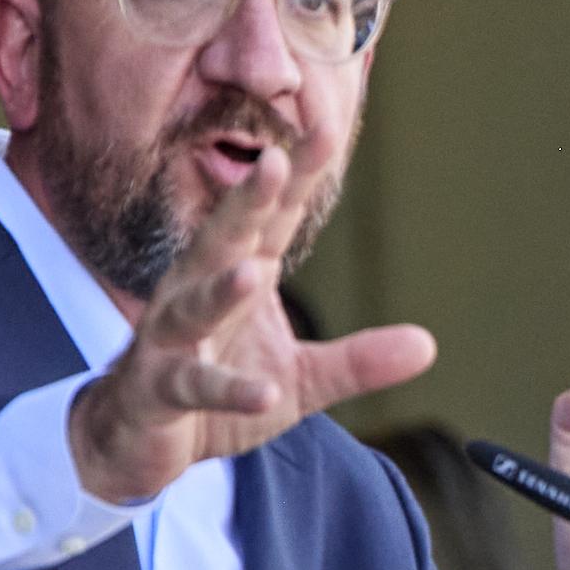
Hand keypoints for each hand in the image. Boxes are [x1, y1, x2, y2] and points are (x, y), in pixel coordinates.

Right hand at [68, 160, 436, 506]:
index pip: (273, 219)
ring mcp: (171, 340)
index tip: (324, 126)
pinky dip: (227, 388)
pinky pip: (192, 386)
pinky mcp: (157, 390)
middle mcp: (197, 294)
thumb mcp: (299, 380)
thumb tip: (429, 344)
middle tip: (273, 161)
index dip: (296, 176)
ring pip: (194, 306)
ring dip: (221, 290)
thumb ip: (358, 361)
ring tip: (252, 274)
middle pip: (225, 241)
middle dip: (247, 202)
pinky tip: (261, 391)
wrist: (140, 442)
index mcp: (237, 277)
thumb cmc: (217, 392)